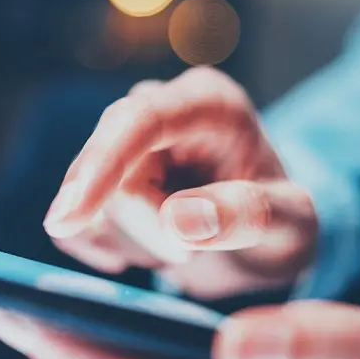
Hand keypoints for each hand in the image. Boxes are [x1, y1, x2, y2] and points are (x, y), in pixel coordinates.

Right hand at [42, 66, 317, 299]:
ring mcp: (122, 145)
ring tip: (185, 246)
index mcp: (208, 102)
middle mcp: (157, 110)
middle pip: (111, 172)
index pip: (139, 120)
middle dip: (143, 230)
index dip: (101, 165)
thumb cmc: (280, 222)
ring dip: (137, 246)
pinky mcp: (99, 181)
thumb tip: (178, 220)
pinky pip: (77, 229)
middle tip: (187, 257)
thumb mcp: (291, 223)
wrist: (259, 234)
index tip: (69, 217)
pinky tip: (145, 254)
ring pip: (92, 209)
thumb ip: (245, 215)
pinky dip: (108, 252)